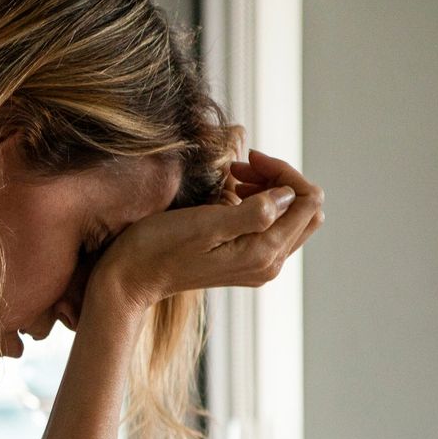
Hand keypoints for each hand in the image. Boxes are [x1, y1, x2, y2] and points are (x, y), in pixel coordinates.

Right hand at [88, 149, 324, 312]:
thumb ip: (254, 211)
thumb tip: (286, 194)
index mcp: (263, 253)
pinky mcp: (244, 262)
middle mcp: (268, 263)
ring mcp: (257, 265)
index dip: (285, 172)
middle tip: (243, 166)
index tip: (248, 159)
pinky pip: (270, 228)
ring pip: (290, 218)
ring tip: (233, 178)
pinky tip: (230, 195)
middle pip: (305, 211)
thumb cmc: (159, 249)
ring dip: (269, 190)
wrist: (130, 279)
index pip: (307, 202)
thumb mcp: (205, 224)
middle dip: (282, 180)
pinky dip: (259, 205)